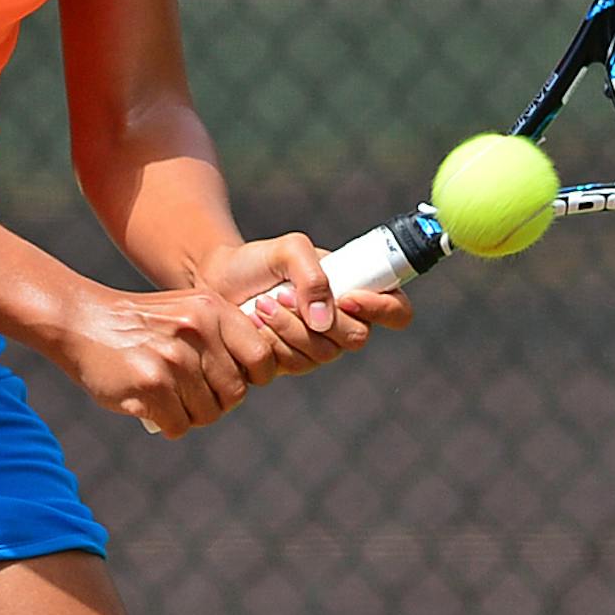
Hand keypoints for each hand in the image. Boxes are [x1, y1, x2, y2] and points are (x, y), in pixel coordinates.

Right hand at [52, 283, 278, 437]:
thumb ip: (224, 336)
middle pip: (235, 394)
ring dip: (190, 414)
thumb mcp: (189, 311)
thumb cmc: (143, 324)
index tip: (231, 380)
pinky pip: (179, 425)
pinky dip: (168, 423)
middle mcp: (197, 332)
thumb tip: (260, 375)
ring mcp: (174, 360)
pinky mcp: (151, 386)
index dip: (252, 378)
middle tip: (193, 395)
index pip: (261, 357)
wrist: (83, 321)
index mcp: (213, 311)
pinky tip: (152, 406)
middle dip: (217, 402)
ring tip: (170, 397)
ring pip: (207, 413)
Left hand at [197, 233, 415, 375]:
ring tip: (262, 304)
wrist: (217, 280)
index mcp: (356, 291)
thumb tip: (323, 319)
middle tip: (282, 295)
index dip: (383, 309)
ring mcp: (318, 347)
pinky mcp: (289, 363)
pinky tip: (252, 323)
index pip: (397, 311)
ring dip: (288, 328)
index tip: (346, 296)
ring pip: (322, 354)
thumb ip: (312, 274)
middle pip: (356, 338)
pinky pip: (293, 365)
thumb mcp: (289, 249)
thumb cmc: (259, 261)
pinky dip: (270, 342)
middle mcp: (343, 323)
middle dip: (317, 318)